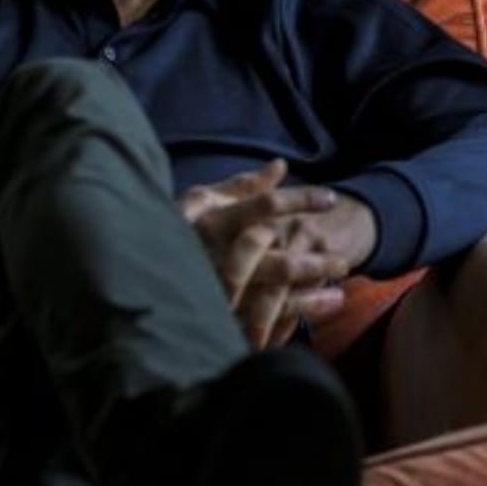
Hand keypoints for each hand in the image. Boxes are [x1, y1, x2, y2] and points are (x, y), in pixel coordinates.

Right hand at [178, 159, 371, 347]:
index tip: (330, 197)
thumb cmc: (181, 231)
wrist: (142, 275)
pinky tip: (323, 305)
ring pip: (275, 292)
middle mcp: (214, 256)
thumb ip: (244, 186)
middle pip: (275, 256)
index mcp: (211, 222)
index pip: (263, 206)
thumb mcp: (205, 201)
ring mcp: (216, 290)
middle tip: (344, 257)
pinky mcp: (220, 318)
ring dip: (312, 290)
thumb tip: (281, 165)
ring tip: (340, 286)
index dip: (300, 199)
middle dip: (313, 259)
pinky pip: (267, 320)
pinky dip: (298, 313)